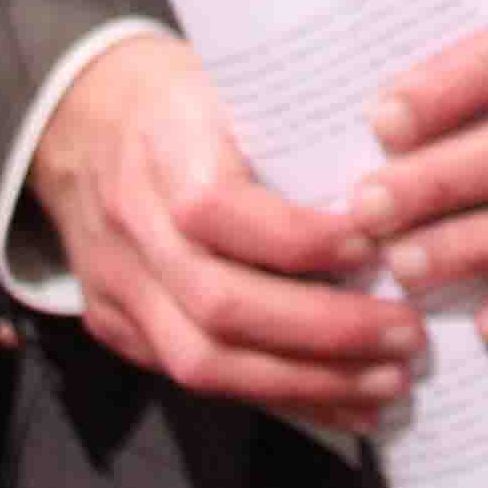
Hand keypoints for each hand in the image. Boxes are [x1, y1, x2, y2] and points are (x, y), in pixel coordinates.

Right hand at [27, 31, 419, 420]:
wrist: (82, 116)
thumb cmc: (187, 96)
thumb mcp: (236, 83)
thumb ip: (298, 133)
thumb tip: (404, 186)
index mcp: (163, 148)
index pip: (220, 210)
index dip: (302, 240)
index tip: (377, 244)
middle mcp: (131, 224)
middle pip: (219, 306)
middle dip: (325, 332)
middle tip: (405, 336)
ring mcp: (116, 284)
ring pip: (204, 363)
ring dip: (308, 383)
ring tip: (387, 384)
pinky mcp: (116, 325)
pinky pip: (195, 381)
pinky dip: (278, 398)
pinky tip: (342, 404)